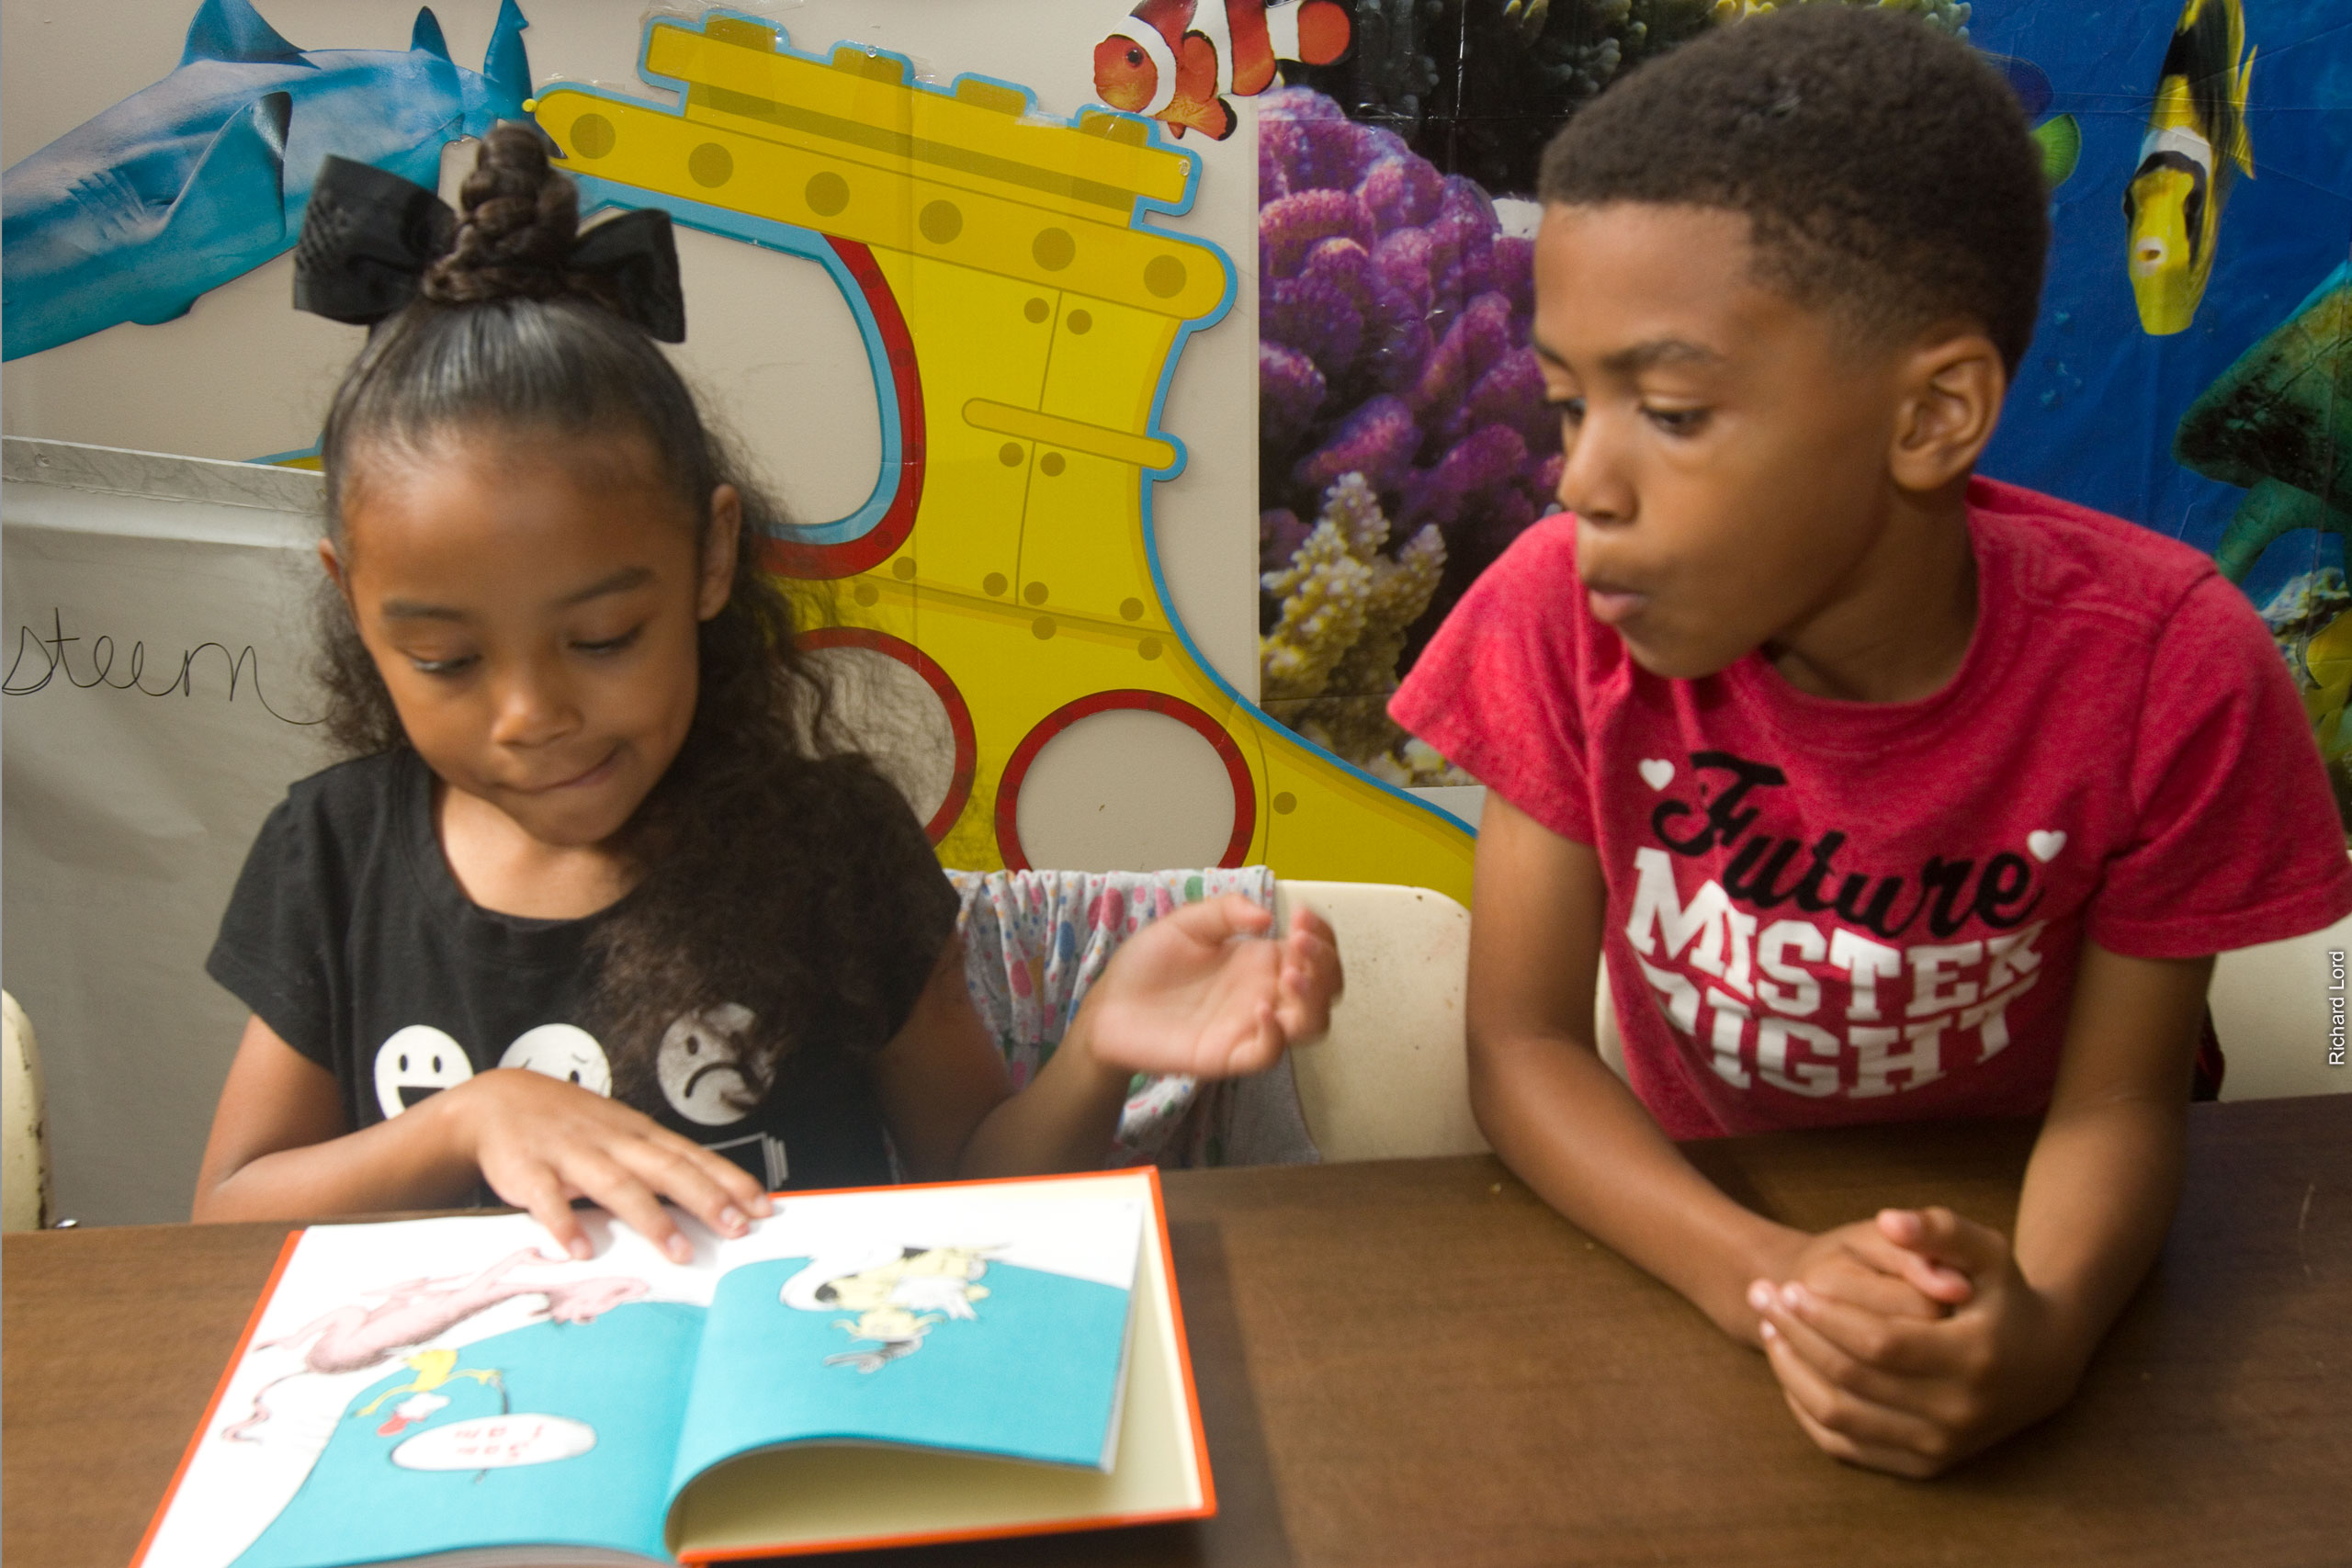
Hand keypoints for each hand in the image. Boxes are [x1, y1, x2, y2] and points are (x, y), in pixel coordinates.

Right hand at [445, 1069, 772, 1264]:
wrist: (496, 1102)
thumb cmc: (569, 1124)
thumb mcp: (619, 1134)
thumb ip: (656, 1164)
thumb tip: (710, 1199)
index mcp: (638, 1135)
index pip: (694, 1157)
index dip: (730, 1181)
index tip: (763, 1205)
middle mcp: (613, 1142)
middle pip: (667, 1169)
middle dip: (706, 1198)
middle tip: (737, 1228)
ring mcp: (572, 1155)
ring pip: (618, 1185)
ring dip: (651, 1219)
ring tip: (677, 1250)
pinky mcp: (530, 1171)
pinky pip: (549, 1200)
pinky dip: (564, 1224)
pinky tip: (581, 1249)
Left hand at [1079, 897, 1342, 1078]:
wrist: (1108, 1006)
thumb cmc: (1147, 965)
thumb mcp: (1186, 923)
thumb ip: (1225, 911)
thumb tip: (1268, 918)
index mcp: (1261, 961)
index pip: (1315, 951)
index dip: (1322, 934)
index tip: (1303, 915)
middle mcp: (1266, 994)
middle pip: (1326, 989)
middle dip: (1325, 963)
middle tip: (1299, 941)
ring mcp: (1251, 1027)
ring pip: (1311, 1025)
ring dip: (1313, 999)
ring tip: (1289, 972)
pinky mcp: (1230, 1055)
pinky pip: (1269, 1053)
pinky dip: (1275, 1033)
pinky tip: (1259, 1008)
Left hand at [1750, 1207, 2077, 1476]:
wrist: (2042, 1363)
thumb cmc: (2004, 1296)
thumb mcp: (1988, 1252)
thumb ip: (1940, 1228)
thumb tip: (1889, 1219)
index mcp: (1975, 1359)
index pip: (1879, 1343)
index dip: (1826, 1316)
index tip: (1788, 1286)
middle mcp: (1958, 1413)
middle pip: (1852, 1379)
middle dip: (1797, 1335)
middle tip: (1762, 1297)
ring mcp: (1941, 1446)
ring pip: (1840, 1416)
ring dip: (1792, 1371)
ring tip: (1767, 1327)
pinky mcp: (1924, 1466)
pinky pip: (1846, 1445)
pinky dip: (1807, 1408)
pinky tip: (1790, 1366)